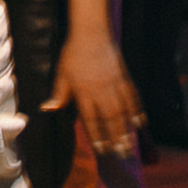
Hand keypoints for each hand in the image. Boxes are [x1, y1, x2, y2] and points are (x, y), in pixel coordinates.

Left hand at [43, 27, 144, 156]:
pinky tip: (140, 123)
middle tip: (121, 155)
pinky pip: (132, 97)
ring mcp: (115, 84)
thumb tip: (47, 109)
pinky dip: (137, 111)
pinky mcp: (124, 77)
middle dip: (116, 138)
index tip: (101, 150)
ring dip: (127, 130)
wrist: (92, 32)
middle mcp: (101, 91)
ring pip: (123, 112)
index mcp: (84, 91)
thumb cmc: (73, 53)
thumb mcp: (61, 73)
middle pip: (110, 119)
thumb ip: (58, 93)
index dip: (97, 136)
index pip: (91, 119)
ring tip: (130, 145)